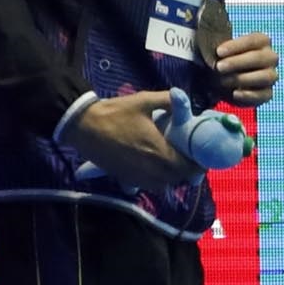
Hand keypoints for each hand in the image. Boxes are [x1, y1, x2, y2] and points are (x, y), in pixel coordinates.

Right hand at [72, 92, 198, 189]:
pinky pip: (145, 186)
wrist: (82, 125)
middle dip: (187, 172)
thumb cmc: (114, 112)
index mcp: (158, 150)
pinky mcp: (123, 178)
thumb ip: (168, 100)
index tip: (202, 158)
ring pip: (162, 186)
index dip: (198, 166)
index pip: (187, 167)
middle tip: (190, 161)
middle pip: (177, 179)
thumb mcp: (143, 100)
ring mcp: (135, 175)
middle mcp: (149, 168)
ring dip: (171, 179)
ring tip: (174, 166)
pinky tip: (154, 170)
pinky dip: (154, 182)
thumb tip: (184, 97)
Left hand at [212, 32, 278, 109]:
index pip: (253, 40)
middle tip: (219, 67)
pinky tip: (235, 93)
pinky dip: (249, 95)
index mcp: (261, 41)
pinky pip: (263, 94)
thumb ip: (218, 46)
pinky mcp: (267, 93)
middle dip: (237, 62)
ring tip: (223, 81)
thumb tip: (207, 41)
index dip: (236, 46)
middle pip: (259, 57)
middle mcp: (270, 57)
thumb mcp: (220, 51)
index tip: (218, 52)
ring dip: (242, 79)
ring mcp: (271, 76)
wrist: (222, 82)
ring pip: (265, 76)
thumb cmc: (223, 60)